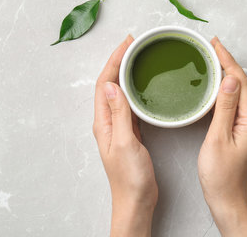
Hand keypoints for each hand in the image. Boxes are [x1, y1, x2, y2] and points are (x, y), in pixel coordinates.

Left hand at [93, 35, 157, 236]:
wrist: (136, 200)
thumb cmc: (130, 178)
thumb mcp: (125, 142)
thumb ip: (120, 114)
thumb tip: (113, 85)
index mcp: (104, 122)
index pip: (105, 83)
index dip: (113, 61)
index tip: (126, 45)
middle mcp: (108, 122)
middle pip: (110, 84)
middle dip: (119, 62)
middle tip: (134, 45)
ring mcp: (119, 127)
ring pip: (120, 92)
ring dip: (126, 73)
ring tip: (138, 58)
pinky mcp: (130, 133)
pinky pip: (130, 104)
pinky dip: (135, 90)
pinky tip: (143, 86)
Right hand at [198, 37, 246, 236]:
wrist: (227, 198)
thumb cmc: (220, 175)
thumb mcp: (218, 138)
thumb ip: (225, 107)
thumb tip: (229, 79)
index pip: (241, 81)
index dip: (228, 61)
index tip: (215, 45)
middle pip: (242, 83)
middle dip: (227, 63)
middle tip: (211, 47)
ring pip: (239, 91)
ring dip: (226, 73)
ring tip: (212, 59)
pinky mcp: (242, 129)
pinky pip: (235, 102)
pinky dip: (225, 88)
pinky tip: (215, 85)